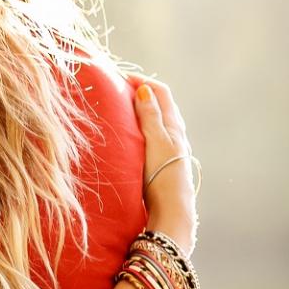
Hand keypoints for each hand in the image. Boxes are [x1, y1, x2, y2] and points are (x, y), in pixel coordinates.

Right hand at [132, 77, 195, 252]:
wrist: (171, 211)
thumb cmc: (163, 175)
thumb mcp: (156, 141)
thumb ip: (150, 116)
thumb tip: (144, 89)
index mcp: (173, 125)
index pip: (160, 92)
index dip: (141, 80)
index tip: (118, 77)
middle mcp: (174, 134)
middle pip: (158, 104)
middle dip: (138, 92)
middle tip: (114, 89)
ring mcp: (168, 148)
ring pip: (154, 120)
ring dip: (138, 110)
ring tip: (117, 108)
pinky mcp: (160, 162)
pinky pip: (149, 135)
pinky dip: (137, 126)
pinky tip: (126, 135)